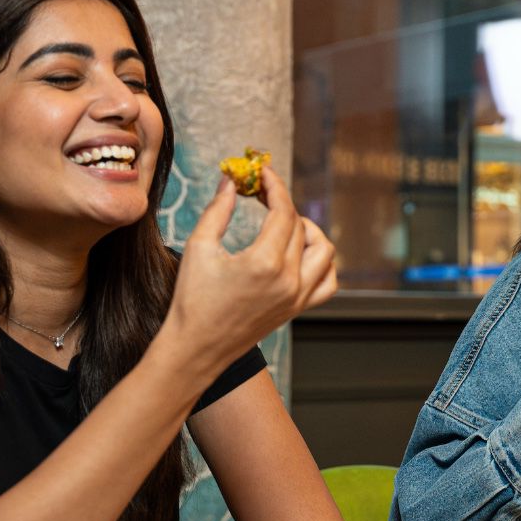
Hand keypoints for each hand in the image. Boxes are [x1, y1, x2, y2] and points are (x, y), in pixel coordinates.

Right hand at [166, 165, 336, 359]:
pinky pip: (327, 282)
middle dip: (283, 203)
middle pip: (300, 226)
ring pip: (324, 251)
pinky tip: (301, 253)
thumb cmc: (192, 300)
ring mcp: (297, 297)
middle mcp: (289, 280)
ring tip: (284, 223)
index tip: (263, 172)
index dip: (274, 186)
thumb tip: (232, 182)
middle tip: (262, 194)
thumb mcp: (199, 247)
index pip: (283, 211)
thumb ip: (219, 209)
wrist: (197, 348)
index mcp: (265, 262)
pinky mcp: (297, 309)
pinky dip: (322, 263)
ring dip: (309, 230)